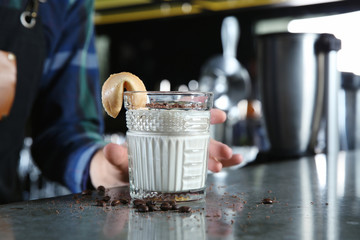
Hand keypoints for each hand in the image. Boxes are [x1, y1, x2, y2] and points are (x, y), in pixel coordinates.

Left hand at [89, 109, 241, 187]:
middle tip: (223, 150)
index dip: (203, 115)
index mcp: (161, 129)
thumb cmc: (119, 161)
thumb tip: (109, 150)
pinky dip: (219, 165)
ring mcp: (179, 154)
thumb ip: (116, 155)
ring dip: (219, 155)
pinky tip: (232, 164)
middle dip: (213, 143)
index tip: (218, 116)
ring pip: (203, 152)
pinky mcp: (182, 168)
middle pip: (198, 137)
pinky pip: (202, 166)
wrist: (118, 176)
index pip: (185, 117)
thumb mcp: (117, 158)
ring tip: (231, 159)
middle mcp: (173, 139)